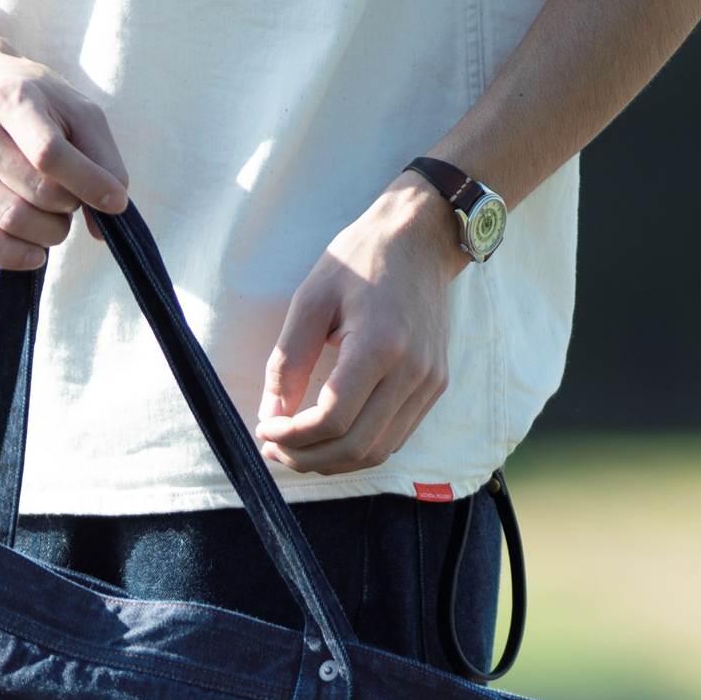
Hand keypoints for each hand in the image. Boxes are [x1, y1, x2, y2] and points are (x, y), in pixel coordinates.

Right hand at [0, 50, 129, 269]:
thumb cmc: (36, 103)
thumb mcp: (78, 111)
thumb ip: (103, 161)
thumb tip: (105, 226)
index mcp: (14, 100)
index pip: (49, 153)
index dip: (88, 184)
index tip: (114, 203)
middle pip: (37, 193)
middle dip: (69, 206)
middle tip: (71, 197)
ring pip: (12, 220)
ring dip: (49, 232)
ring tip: (53, 215)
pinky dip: (14, 254)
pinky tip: (35, 251)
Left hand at [255, 175, 465, 473]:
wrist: (420, 238)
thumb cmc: (360, 260)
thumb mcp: (309, 301)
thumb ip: (287, 363)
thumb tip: (272, 417)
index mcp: (380, 345)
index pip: (333, 419)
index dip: (292, 437)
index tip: (265, 429)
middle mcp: (412, 371)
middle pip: (356, 447)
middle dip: (307, 458)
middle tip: (275, 450)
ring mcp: (430, 382)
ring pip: (377, 452)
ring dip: (332, 461)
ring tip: (297, 449)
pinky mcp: (436, 386)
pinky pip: (394, 438)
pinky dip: (357, 448)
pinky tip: (329, 437)